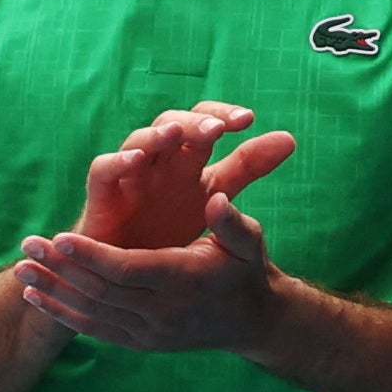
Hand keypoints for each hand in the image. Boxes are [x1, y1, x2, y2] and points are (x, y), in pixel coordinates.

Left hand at [13, 173, 289, 357]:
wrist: (251, 321)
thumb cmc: (246, 269)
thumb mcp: (248, 241)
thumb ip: (231, 221)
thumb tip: (217, 199)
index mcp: (183, 281)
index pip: (127, 269)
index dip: (92, 255)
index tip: (60, 236)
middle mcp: (162, 312)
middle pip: (101, 291)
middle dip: (61, 268)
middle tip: (27, 245)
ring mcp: (149, 332)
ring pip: (92, 313)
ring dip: (54, 291)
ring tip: (20, 270)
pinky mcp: (140, 343)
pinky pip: (95, 330)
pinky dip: (64, 314)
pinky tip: (36, 297)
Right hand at [76, 101, 295, 251]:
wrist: (129, 276)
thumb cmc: (168, 229)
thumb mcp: (214, 194)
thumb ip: (247, 166)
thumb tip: (289, 139)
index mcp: (184, 159)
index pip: (204, 122)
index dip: (222, 115)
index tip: (247, 120)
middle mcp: (157, 160)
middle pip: (172, 125)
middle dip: (193, 123)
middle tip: (217, 129)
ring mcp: (128, 176)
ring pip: (138, 141)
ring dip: (157, 135)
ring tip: (176, 133)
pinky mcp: (101, 197)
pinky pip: (103, 170)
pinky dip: (118, 162)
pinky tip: (135, 159)